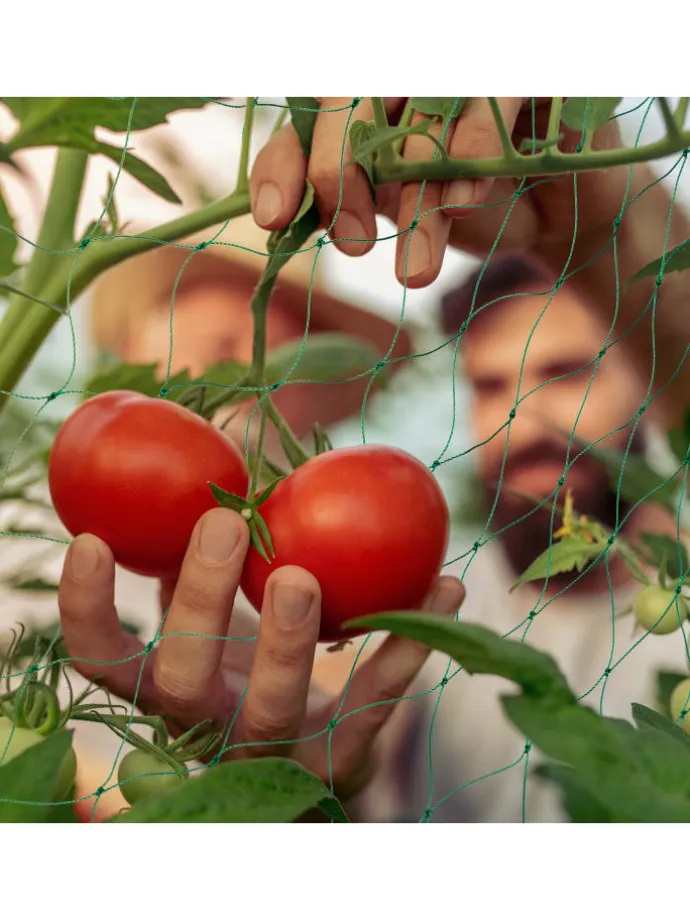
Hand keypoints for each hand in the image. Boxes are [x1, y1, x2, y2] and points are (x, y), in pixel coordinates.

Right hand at [57, 507, 464, 799]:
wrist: (310, 755)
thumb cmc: (250, 660)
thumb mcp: (219, 609)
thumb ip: (209, 546)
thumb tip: (224, 439)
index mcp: (165, 683)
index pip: (102, 656)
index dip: (84, 607)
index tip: (91, 539)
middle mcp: (207, 723)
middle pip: (182, 678)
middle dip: (198, 599)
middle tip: (221, 521)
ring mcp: (272, 750)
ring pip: (271, 707)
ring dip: (287, 639)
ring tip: (305, 575)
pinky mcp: (337, 759)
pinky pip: (373, 701)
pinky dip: (409, 643)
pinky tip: (445, 586)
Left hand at [250, 97, 626, 287]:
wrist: (559, 217)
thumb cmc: (472, 211)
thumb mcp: (402, 215)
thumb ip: (349, 204)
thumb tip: (282, 217)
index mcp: (367, 112)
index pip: (306, 123)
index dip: (284, 164)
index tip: (273, 217)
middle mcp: (407, 81)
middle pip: (351, 100)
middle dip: (339, 172)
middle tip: (350, 248)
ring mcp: (464, 72)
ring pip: (420, 114)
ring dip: (414, 197)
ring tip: (415, 271)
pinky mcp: (525, 74)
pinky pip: (489, 95)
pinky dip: (474, 149)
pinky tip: (464, 199)